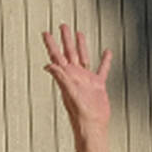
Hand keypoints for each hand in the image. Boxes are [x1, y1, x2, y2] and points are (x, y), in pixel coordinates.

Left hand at [42, 24, 112, 151]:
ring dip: (81, 46)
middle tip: (63, 26)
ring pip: (83, 57)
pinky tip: (106, 52)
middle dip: (65, 39)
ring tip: (79, 33)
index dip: (51, 44)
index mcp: (66, 76)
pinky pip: (101, 69)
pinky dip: (104, 60)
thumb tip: (48, 65)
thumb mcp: (70, 94)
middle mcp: (75, 76)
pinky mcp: (98, 85)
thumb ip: (61, 78)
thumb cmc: (80, 114)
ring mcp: (86, 80)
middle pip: (69, 52)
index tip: (45, 32)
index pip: (56, 56)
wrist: (92, 126)